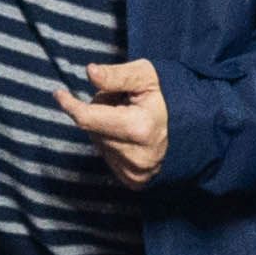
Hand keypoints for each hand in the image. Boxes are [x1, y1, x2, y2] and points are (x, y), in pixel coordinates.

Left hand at [53, 58, 168, 185]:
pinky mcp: (135, 181)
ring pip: (99, 143)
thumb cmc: (168, 97)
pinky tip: (132, 137)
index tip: (59, 94)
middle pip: (93, 128)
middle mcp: (135, 156)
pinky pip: (108, 157)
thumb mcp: (145, 76)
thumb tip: (89, 73)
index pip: (88, 119)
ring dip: (106, 128)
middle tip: (123, 102)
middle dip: (100, 111)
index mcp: (138, 129)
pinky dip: (114, 144)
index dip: (70, 105)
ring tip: (131, 119)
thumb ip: (116, 76)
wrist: (196, 129)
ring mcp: (136, 173)